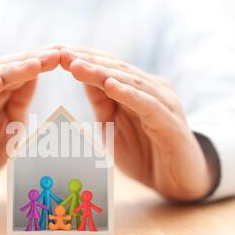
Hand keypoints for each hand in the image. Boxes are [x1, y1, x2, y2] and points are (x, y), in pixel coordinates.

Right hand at [0, 47, 59, 193]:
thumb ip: (19, 105)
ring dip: (11, 71)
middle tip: (56, 54)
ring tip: (33, 65)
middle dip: (31, 61)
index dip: (40, 63)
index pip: (19, 73)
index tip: (64, 55)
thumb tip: (35, 79)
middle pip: (6, 70)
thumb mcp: (9, 128)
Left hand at [60, 46, 217, 200]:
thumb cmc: (144, 154)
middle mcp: (152, 90)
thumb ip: (101, 103)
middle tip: (61, 53)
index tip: (56, 52)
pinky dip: (129, 95)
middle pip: (117, 70)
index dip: (83, 59)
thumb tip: (82, 77)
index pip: (108, 67)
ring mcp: (164, 105)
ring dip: (103, 73)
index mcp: (137, 90)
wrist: (178, 181)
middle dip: (88, 61)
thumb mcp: (113, 127)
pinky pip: (149, 106)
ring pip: (131, 83)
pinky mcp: (171, 123)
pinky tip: (110, 86)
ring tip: (78, 66)